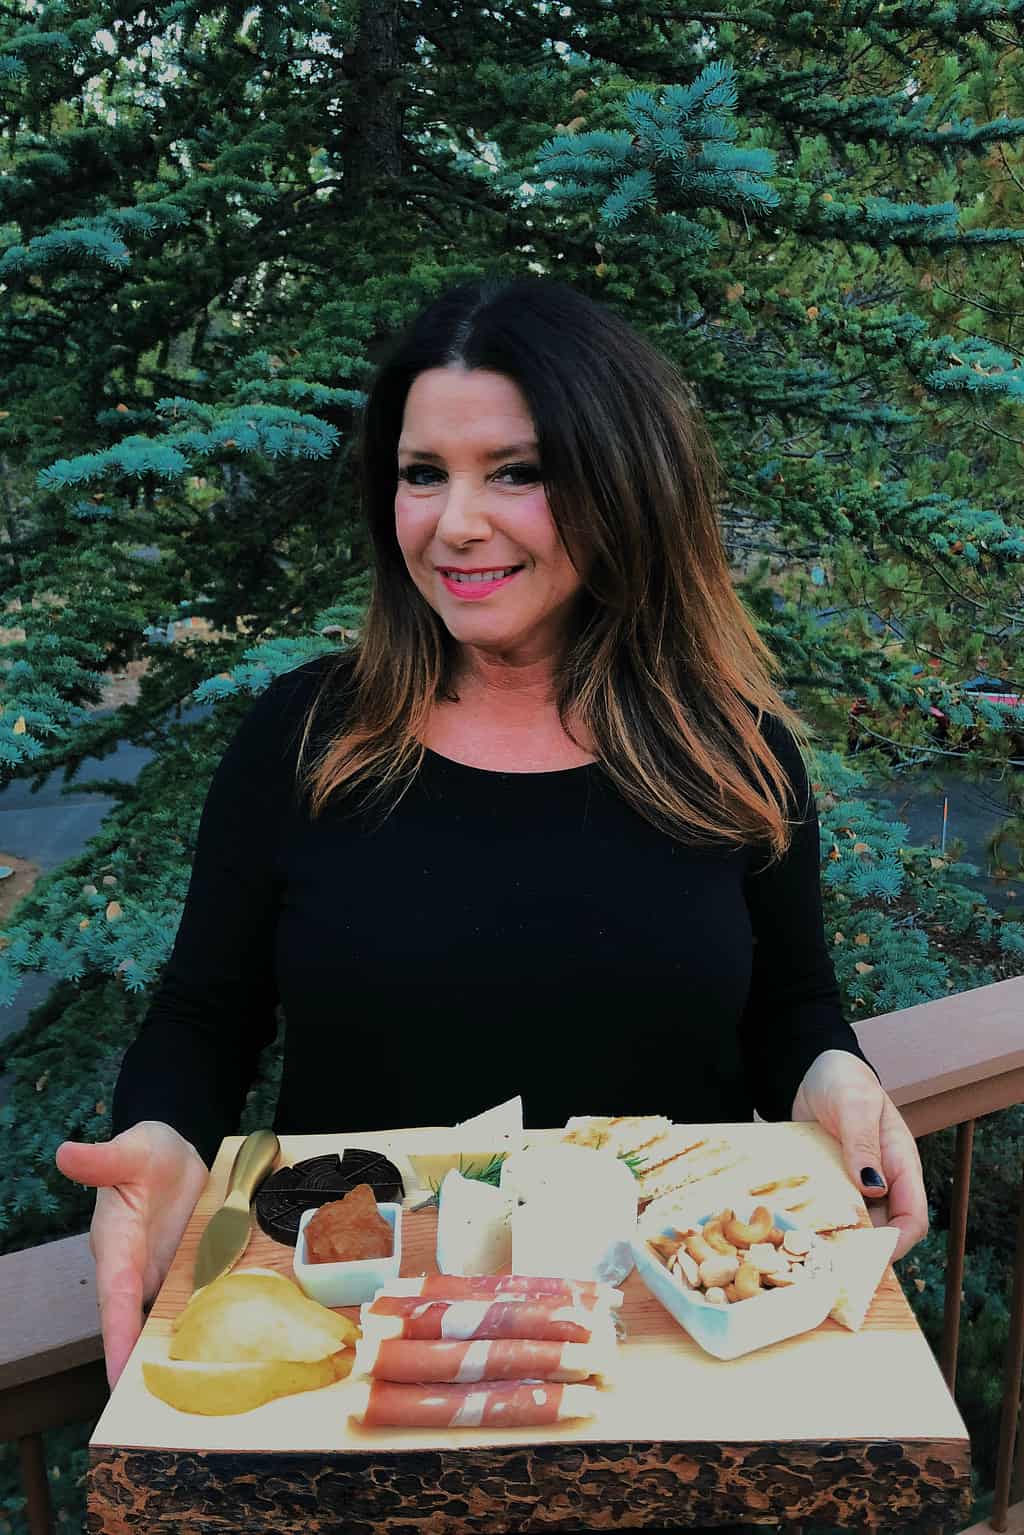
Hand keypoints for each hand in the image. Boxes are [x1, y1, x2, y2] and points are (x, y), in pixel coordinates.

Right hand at [55, 1121, 207, 1387]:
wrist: (177, 1153)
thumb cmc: (146, 1153)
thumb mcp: (130, 1151)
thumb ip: (103, 1159)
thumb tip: (67, 1152)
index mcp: (118, 1250)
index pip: (115, 1300)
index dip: (115, 1338)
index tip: (116, 1377)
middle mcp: (141, 1273)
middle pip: (140, 1329)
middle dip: (146, 1367)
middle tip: (159, 1411)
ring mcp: (169, 1276)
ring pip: (172, 1323)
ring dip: (183, 1354)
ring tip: (202, 1395)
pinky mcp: (196, 1272)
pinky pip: (202, 1304)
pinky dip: (214, 1326)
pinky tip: (236, 1350)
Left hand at [791, 1049, 928, 1260]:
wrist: (814, 1069)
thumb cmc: (844, 1081)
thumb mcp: (854, 1106)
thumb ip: (863, 1143)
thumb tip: (874, 1187)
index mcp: (901, 1165)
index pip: (913, 1218)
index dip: (898, 1242)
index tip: (871, 1257)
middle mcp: (882, 1181)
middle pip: (884, 1231)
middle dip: (864, 1250)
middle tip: (830, 1263)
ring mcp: (855, 1184)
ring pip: (856, 1226)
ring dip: (839, 1239)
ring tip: (809, 1253)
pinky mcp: (831, 1183)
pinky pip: (831, 1210)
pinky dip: (819, 1222)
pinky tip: (797, 1230)